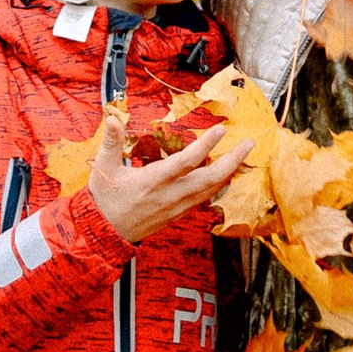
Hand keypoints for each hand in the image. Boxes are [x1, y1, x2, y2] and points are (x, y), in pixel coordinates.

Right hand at [88, 116, 246, 247]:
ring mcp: (176, 207)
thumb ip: (111, 142)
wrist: (104, 233)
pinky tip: (223, 173)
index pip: (185, 162)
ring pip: (210, 190)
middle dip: (232, 160)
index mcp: (152, 182)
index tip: (220, 130)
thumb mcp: (103, 168)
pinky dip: (217, 185)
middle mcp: (169, 196)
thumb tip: (114, 119)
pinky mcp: (178, 214)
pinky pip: (203, 198)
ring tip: (242, 155)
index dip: (205, 146)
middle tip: (249, 144)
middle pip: (209, 179)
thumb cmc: (105, 200)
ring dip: (229, 171)